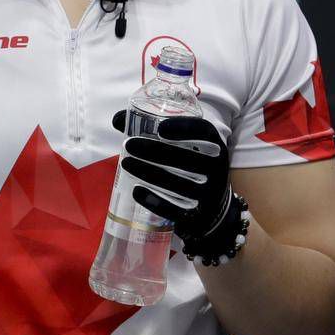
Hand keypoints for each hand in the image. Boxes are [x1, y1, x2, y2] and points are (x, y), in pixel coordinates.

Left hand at [114, 111, 236, 241]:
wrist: (213, 208)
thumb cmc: (192, 167)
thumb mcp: (187, 148)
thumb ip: (156, 131)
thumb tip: (118, 120)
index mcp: (215, 147)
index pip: (205, 132)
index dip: (184, 128)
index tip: (160, 126)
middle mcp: (216, 170)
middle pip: (186, 159)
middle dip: (155, 151)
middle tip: (129, 144)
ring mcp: (208, 194)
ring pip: (178, 183)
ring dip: (149, 172)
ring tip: (126, 163)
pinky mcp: (196, 214)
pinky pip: (174, 208)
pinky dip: (154, 200)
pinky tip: (136, 190)